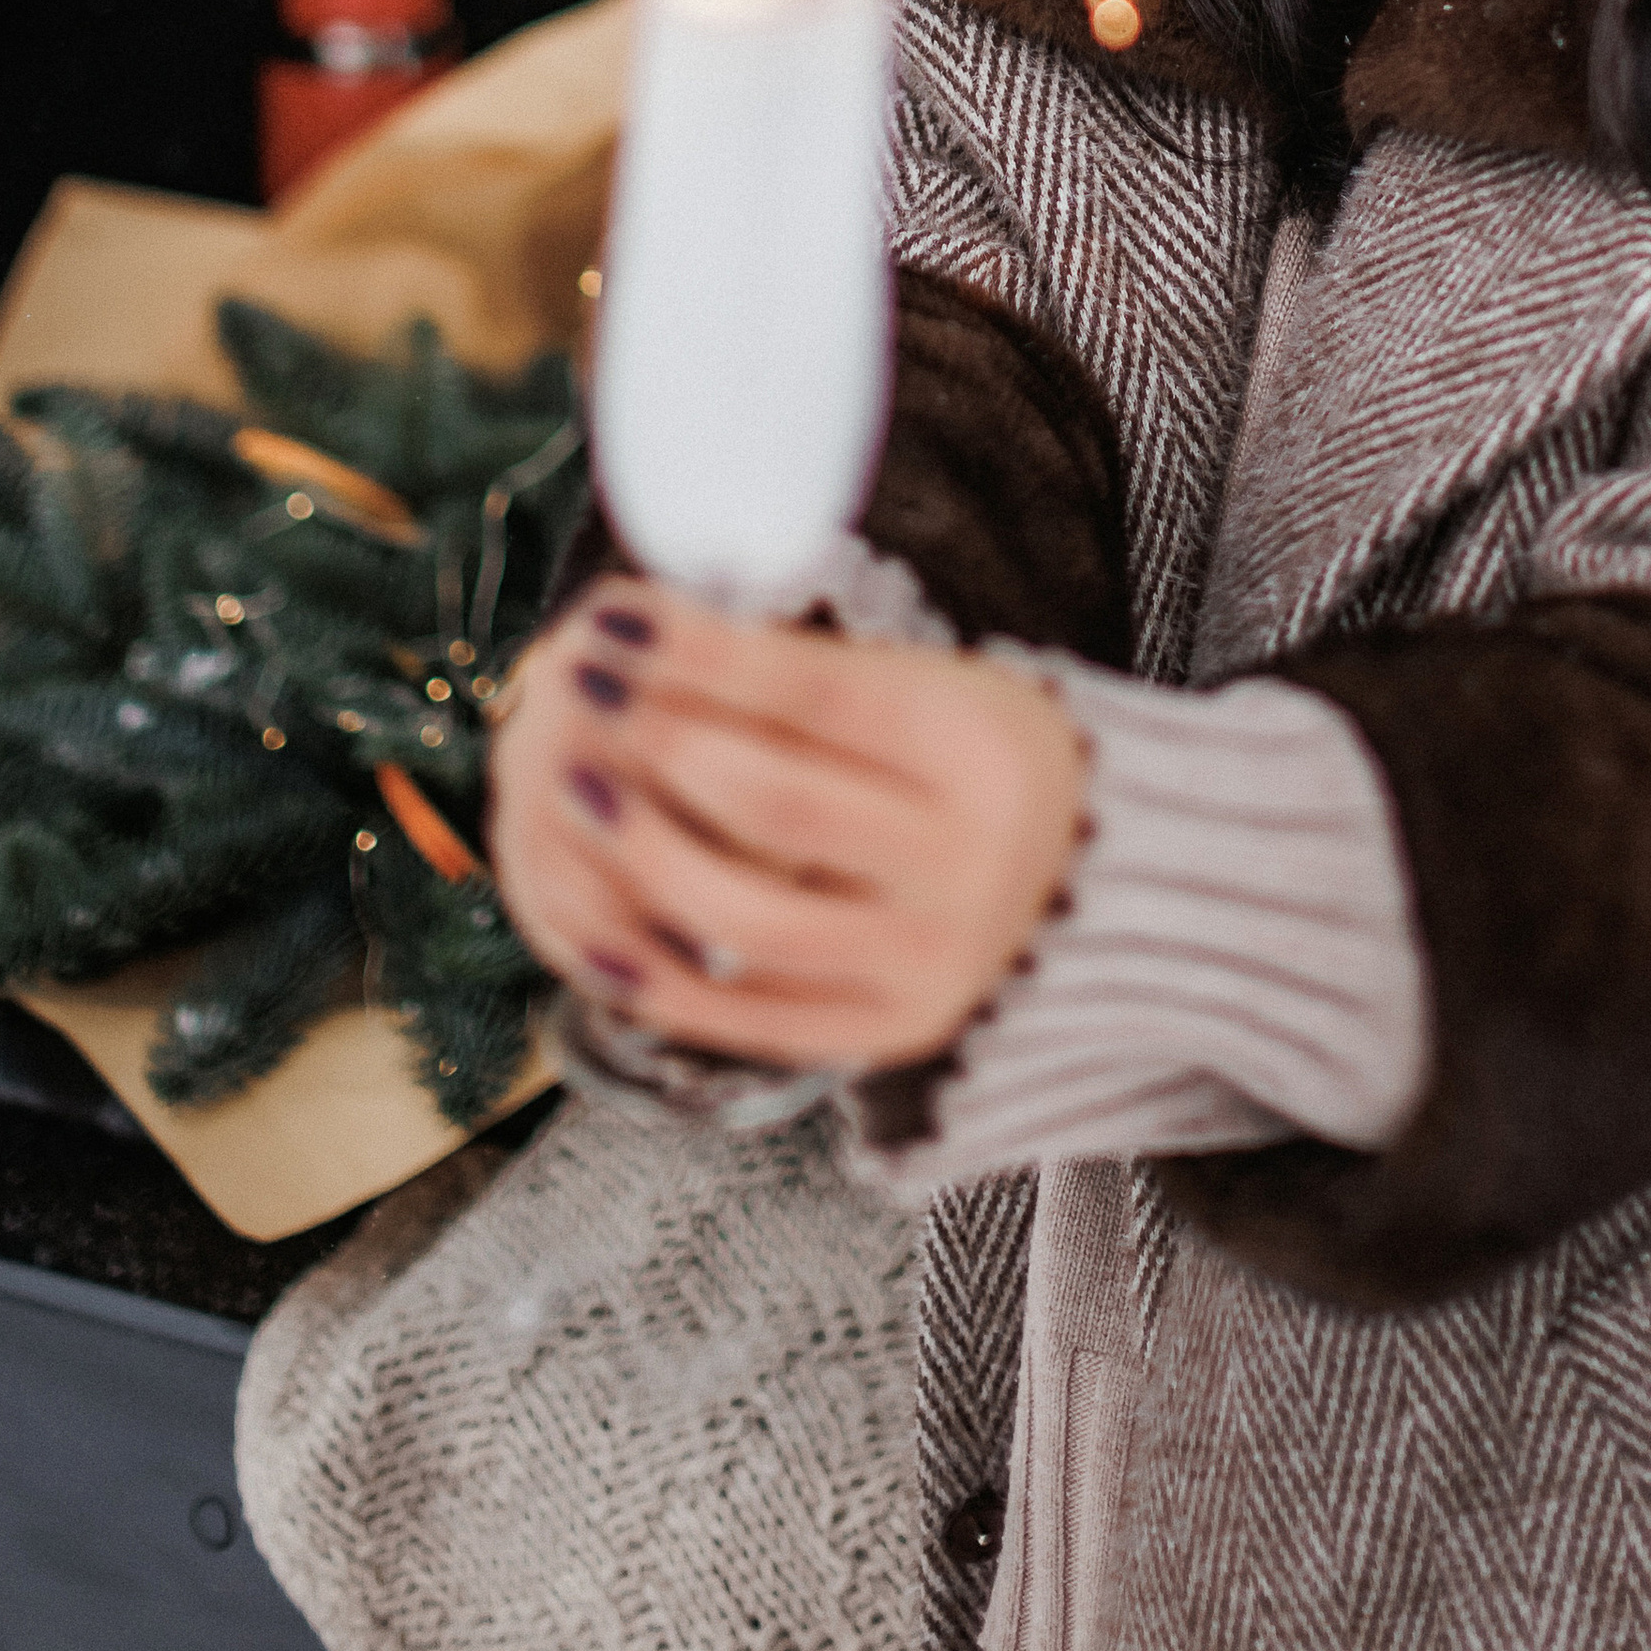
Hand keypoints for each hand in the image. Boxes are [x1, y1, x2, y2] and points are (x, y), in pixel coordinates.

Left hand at [486, 579, 1087, 1070]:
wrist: (1078, 869)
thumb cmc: (966, 753)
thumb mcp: (924, 684)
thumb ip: (802, 672)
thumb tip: (644, 630)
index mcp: (980, 751)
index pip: (816, 697)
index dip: (700, 656)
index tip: (607, 618)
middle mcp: (967, 865)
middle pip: (778, 807)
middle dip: (659, 744)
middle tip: (577, 693)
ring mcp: (927, 962)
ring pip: (748, 921)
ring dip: (639, 853)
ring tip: (572, 790)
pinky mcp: (885, 1032)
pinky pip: (744, 1019)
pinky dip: (654, 974)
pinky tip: (588, 924)